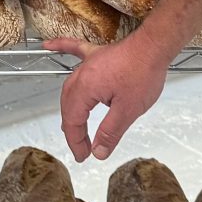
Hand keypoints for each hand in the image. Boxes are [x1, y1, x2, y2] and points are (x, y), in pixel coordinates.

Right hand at [46, 26, 174, 161]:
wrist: (153, 47)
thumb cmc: (143, 74)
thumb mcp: (128, 110)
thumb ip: (110, 132)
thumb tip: (98, 152)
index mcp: (85, 89)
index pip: (73, 121)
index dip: (76, 141)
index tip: (83, 156)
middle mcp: (81, 75)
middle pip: (69, 106)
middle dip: (74, 129)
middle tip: (83, 147)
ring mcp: (88, 63)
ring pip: (71, 88)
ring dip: (70, 107)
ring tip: (73, 125)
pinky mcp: (97, 55)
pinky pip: (74, 50)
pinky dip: (60, 48)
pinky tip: (48, 46)